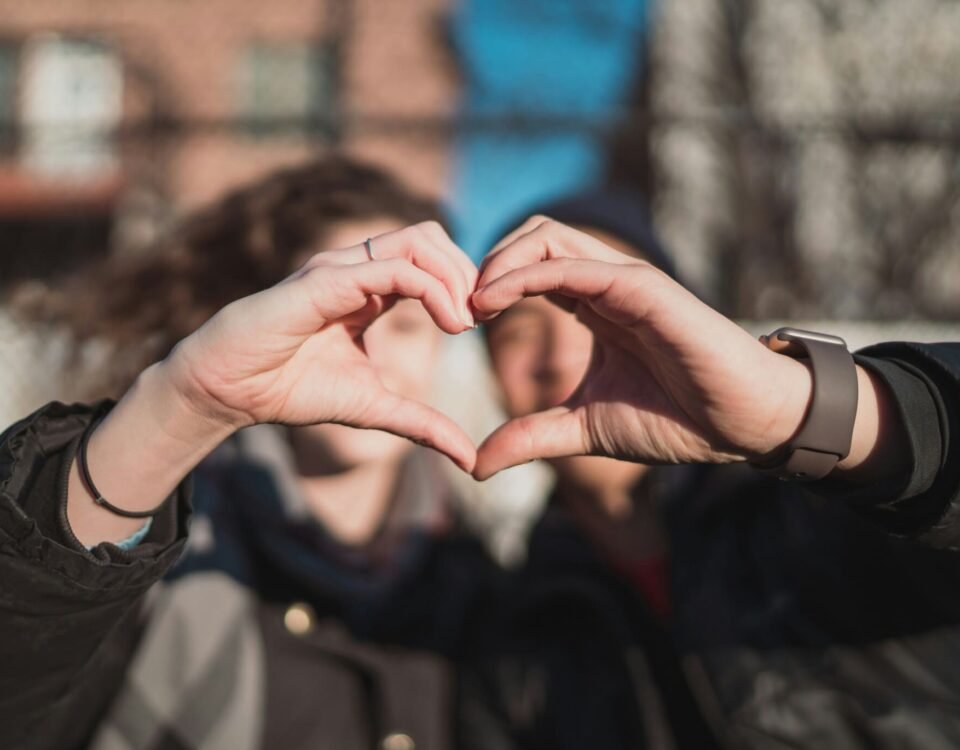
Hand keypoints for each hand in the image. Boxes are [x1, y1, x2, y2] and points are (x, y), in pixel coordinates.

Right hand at [166, 222, 478, 469]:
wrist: (229, 391)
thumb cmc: (290, 389)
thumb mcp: (373, 408)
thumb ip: (422, 424)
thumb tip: (469, 459)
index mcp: (369, 289)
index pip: (431, 260)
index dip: (465, 284)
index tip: (484, 323)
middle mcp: (357, 268)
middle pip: (431, 236)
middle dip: (467, 271)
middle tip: (483, 316)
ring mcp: (340, 268)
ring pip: (417, 240)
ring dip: (454, 275)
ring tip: (466, 321)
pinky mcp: (325, 281)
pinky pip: (392, 268)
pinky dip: (432, 289)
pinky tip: (449, 324)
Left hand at [471, 219, 813, 478]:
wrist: (741, 424)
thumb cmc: (676, 419)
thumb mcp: (583, 429)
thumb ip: (531, 436)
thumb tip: (475, 464)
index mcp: (592, 305)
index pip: (529, 267)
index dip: (487, 285)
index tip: (456, 322)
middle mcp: (605, 283)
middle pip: (533, 235)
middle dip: (486, 262)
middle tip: (457, 308)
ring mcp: (624, 280)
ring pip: (548, 236)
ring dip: (499, 261)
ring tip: (471, 304)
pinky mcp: (643, 288)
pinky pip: (574, 266)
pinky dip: (526, 275)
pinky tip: (494, 302)